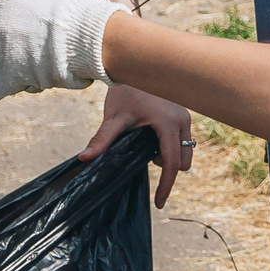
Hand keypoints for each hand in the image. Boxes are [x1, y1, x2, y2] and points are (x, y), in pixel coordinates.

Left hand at [85, 84, 192, 205]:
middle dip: (165, 165)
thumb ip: (102, 139)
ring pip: (184, 150)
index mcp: (169, 123)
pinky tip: (150, 132)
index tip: (159, 204)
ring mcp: (185, 116)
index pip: (172, 164)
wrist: (133, 67)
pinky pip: (182, 139)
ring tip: (144, 139)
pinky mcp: (183, 113)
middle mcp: (182, 120)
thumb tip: (84, 158)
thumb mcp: (113, 117)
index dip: (166, 186)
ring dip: (167, 154)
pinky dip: (169, 144)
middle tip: (141, 153)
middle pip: (182, 161)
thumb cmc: (124, 91)